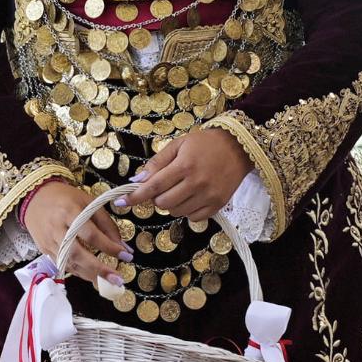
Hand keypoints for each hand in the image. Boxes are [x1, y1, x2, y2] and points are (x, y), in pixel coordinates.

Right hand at [17, 177, 127, 288]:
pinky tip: (91, 276)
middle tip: (117, 279)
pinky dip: (78, 272)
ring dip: (90, 275)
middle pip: (78, 254)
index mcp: (70, 212)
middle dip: (99, 269)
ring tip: (107, 283)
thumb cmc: (66, 198)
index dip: (110, 247)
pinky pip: (63, 264)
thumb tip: (122, 247)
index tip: (127, 256)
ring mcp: (49, 241)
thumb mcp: (88, 202)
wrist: (34, 197)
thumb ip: (106, 224)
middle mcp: (57, 228)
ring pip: (70, 263)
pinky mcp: (44, 249)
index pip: (92, 234)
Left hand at [127, 127, 251, 223]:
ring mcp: (209, 196)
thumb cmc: (205, 143)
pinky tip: (191, 197)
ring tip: (179, 189)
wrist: (239, 147)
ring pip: (176, 212)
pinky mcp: (218, 205)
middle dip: (156, 197)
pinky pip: (193, 218)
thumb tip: (137, 180)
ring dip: (171, 204)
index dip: (135, 196)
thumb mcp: (178, 145)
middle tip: (163, 186)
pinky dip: (187, 210)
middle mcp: (197, 183)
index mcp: (184, 165)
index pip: (153, 186)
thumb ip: (157, 163)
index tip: (121, 202)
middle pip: (162, 203)